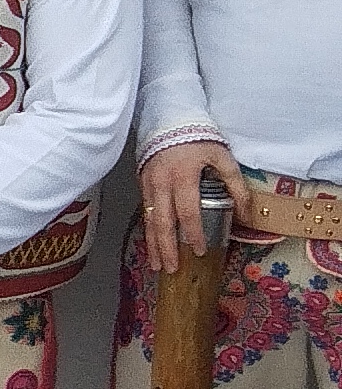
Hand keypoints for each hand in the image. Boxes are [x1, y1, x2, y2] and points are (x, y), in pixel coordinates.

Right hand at [144, 140, 245, 275]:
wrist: (169, 119)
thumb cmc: (199, 139)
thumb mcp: (223, 158)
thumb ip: (236, 186)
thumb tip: (248, 215)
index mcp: (183, 177)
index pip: (187, 211)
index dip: (193, 233)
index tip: (200, 249)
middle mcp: (162, 183)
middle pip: (162, 222)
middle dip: (166, 248)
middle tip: (172, 269)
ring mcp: (148, 184)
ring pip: (148, 219)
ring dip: (153, 244)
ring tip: (157, 265)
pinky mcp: (141, 184)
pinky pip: (144, 212)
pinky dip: (148, 231)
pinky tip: (152, 245)